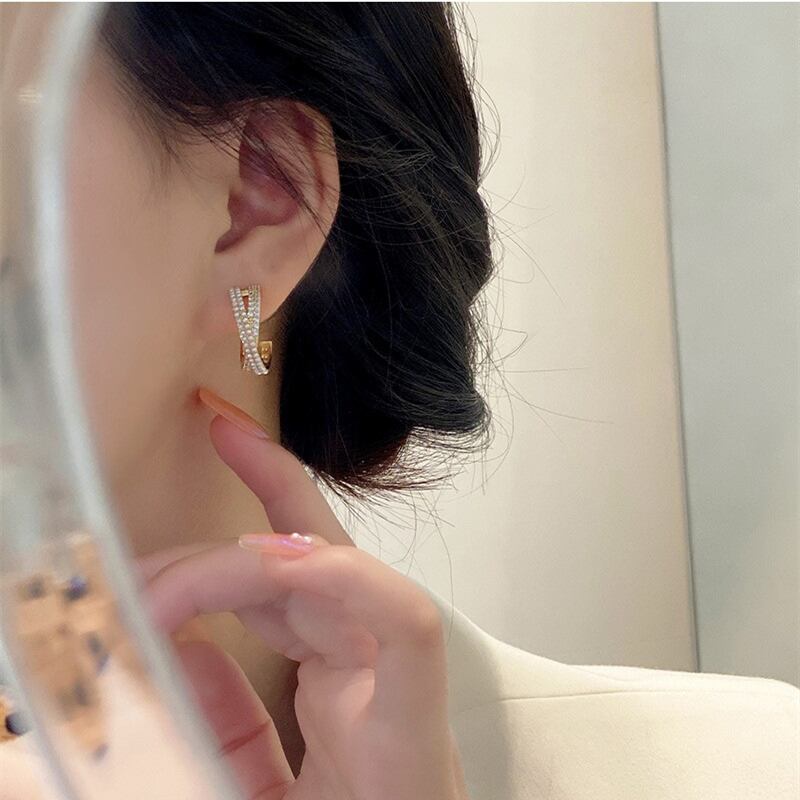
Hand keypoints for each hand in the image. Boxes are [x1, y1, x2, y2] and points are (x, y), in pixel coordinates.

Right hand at [139, 414, 468, 799]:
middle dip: (237, 562)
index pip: (408, 630)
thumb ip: (229, 761)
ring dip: (225, 581)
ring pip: (302, 599)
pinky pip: (283, 644)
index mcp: (399, 745)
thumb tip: (177, 667)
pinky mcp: (336, 700)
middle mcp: (385, 699)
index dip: (345, 574)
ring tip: (150, 587)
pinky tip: (175, 635)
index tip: (258, 558)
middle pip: (330, 590)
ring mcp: (361, 690)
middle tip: (148, 578)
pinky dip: (227, 629)